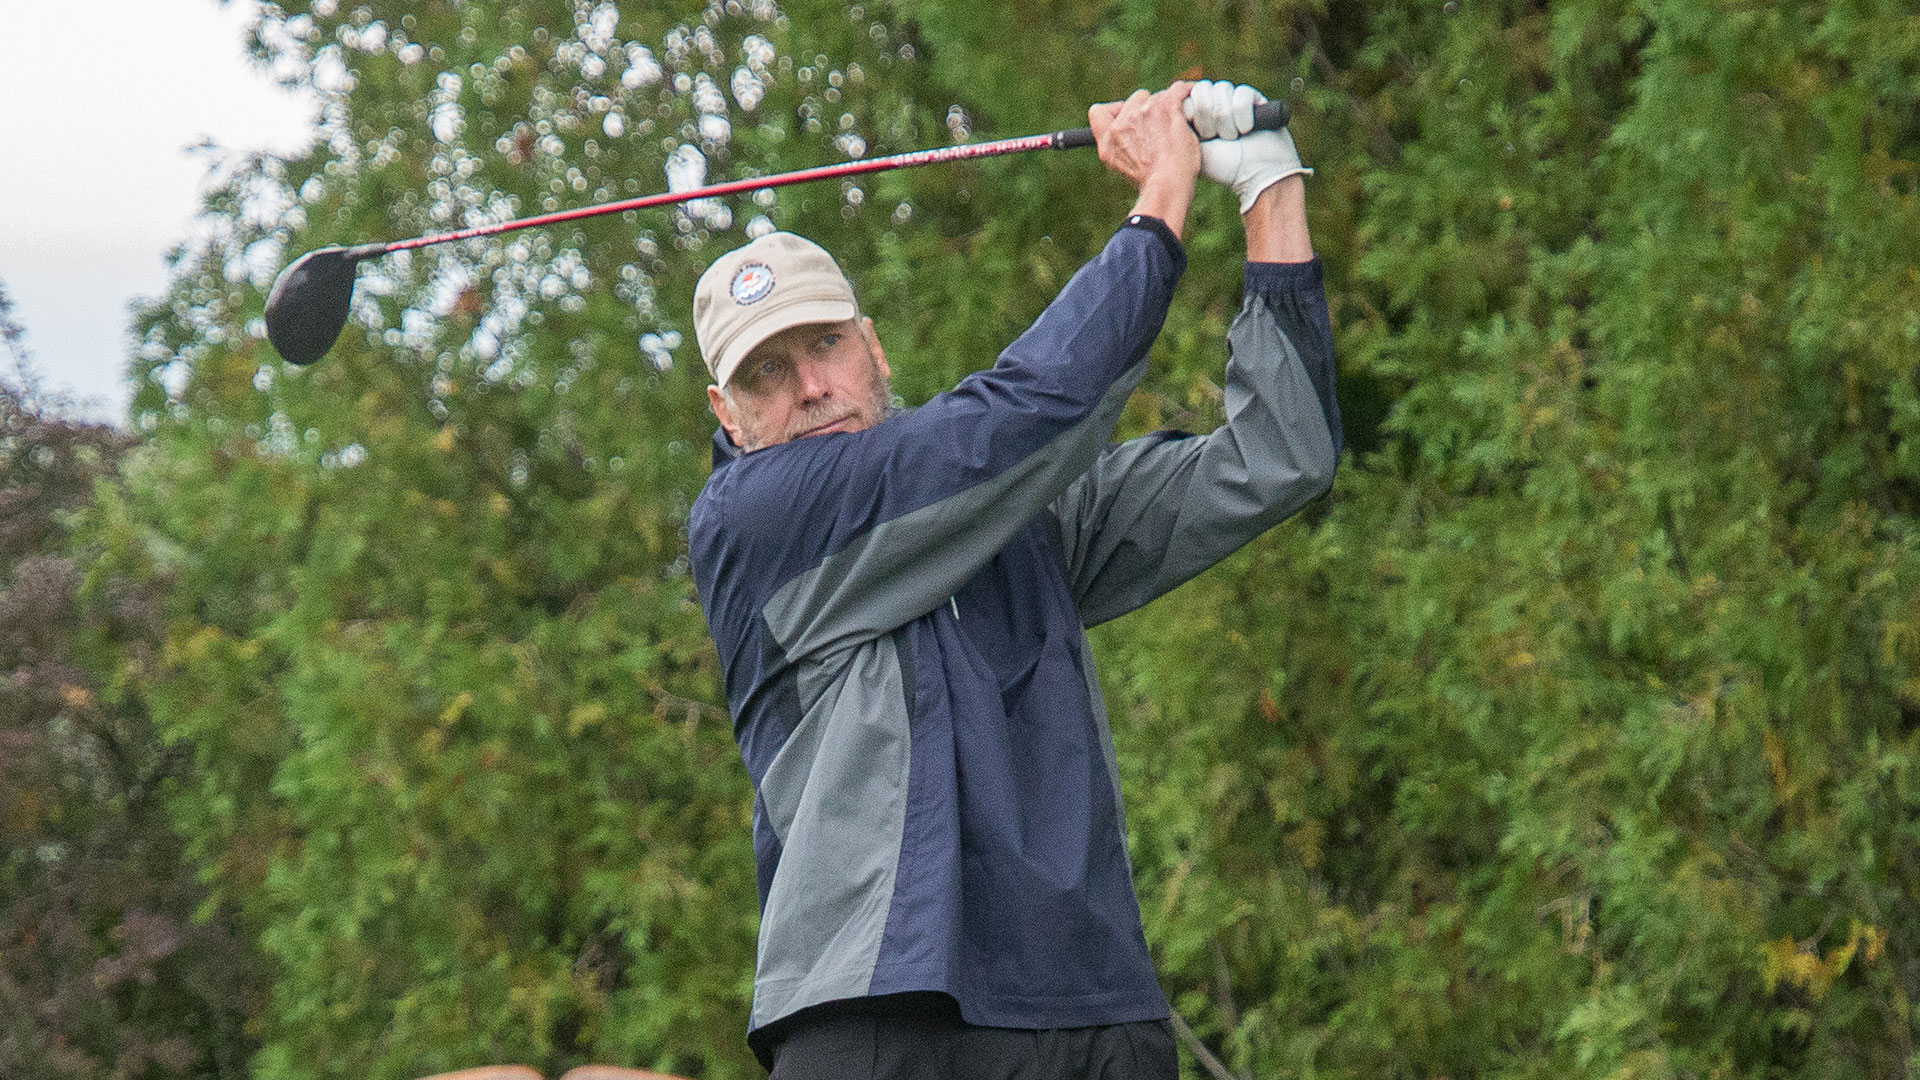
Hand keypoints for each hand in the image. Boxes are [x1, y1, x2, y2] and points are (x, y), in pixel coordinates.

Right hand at [1089, 84, 1200, 235]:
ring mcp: (1143, 112)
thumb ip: (1122, 149)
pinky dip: (1187, 92)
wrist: (1166, 186)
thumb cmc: (1151, 184)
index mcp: (1108, 140)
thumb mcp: (1123, 169)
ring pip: (1159, 97)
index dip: (1115, 111)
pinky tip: (1191, 97)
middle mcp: (1122, 123)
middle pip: (1135, 100)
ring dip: (1168, 109)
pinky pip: (1179, 90)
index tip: (1128, 117)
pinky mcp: (1166, 107)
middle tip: (1162, 128)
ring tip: (1179, 128)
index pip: (1098, 112)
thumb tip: (1136, 142)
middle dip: (1148, 110)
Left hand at [1183, 79, 1310, 214]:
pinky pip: (1241, 95)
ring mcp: (1234, 99)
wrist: (1255, 175)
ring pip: (1222, 89)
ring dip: (1225, 120)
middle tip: (1214, 138)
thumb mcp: (1190, 147)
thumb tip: (1165, 104)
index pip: (1186, 94)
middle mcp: (1216, 102)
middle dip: (1207, 117)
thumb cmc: (1222, 166)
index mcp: (1198, 113)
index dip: (1191, 112)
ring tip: (1232, 138)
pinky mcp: (1255, 98)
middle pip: (1203, 89)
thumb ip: (1176, 126)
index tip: (1197, 134)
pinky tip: (1246, 130)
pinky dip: (1242, 116)